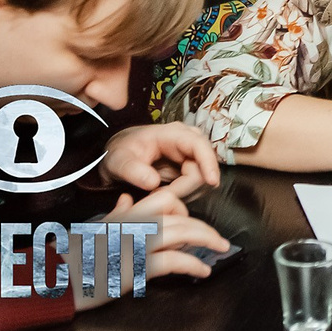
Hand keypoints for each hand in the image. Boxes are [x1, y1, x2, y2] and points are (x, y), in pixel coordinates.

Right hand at [76, 169, 230, 308]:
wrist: (55, 279)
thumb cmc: (74, 256)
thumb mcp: (95, 228)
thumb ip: (116, 214)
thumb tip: (128, 200)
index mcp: (127, 214)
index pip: (165, 199)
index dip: (183, 210)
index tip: (190, 224)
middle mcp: (134, 224)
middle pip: (180, 215)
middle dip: (205, 228)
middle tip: (219, 240)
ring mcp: (137, 244)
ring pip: (182, 232)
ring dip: (207, 241)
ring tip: (219, 250)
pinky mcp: (136, 267)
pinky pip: (174, 260)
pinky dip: (193, 264)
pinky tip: (202, 270)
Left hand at [102, 122, 220, 193]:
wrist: (121, 156)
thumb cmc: (121, 153)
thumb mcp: (119, 160)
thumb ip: (132, 170)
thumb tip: (153, 182)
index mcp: (173, 133)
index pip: (199, 145)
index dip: (209, 163)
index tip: (212, 182)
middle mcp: (187, 142)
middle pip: (202, 167)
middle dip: (185, 187)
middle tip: (157, 196)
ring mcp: (191, 155)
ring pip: (201, 179)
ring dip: (183, 192)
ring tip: (156, 194)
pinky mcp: (190, 168)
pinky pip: (195, 185)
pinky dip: (182, 194)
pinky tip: (163, 194)